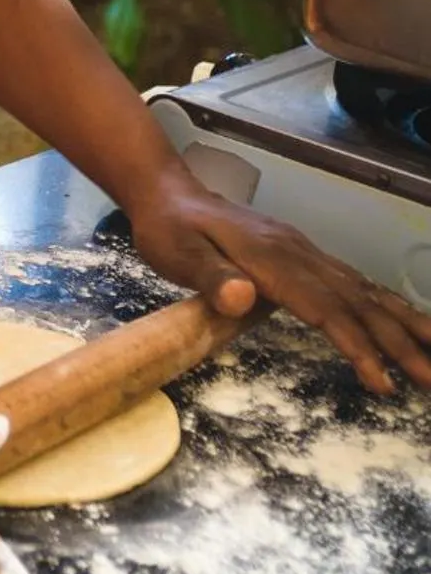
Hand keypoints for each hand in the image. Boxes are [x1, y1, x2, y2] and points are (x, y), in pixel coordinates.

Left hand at [128, 170, 430, 395]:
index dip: (356, 344)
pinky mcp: (302, 255)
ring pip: (363, 290)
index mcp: (272, 259)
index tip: (382, 380)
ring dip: (402, 323)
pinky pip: (352, 282)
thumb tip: (243, 299)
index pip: (325, 308)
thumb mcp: (176, 253)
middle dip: (398, 342)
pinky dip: (383, 303)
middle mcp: (299, 254)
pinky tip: (402, 319)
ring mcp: (304, 253)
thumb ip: (210, 278)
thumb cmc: (169, 229)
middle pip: (358, 302)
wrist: (169, 193)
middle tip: (430, 379)